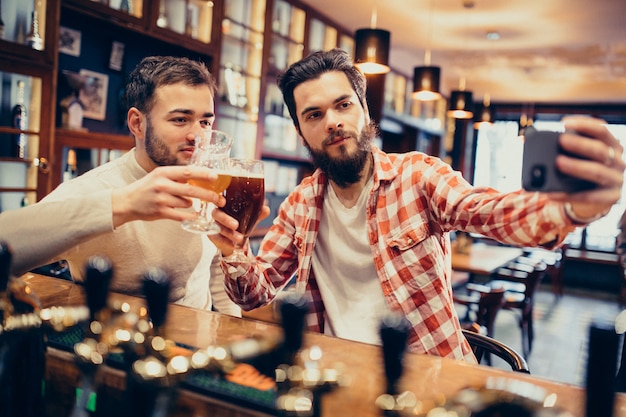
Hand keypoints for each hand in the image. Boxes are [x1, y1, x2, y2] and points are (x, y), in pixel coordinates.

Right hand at [111, 165, 225, 227]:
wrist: (126, 202)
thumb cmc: (146, 188)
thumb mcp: (159, 176)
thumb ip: (177, 176)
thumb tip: (201, 175)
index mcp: (163, 172)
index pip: (188, 171)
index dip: (204, 174)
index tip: (216, 176)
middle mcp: (162, 184)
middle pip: (192, 189)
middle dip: (209, 195)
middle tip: (220, 199)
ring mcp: (161, 199)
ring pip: (187, 203)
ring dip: (190, 204)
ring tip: (182, 202)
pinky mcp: (160, 212)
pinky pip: (181, 215)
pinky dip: (189, 216)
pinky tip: (194, 215)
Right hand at [208, 204, 271, 256]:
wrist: (237, 241)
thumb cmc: (243, 223)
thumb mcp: (252, 218)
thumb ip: (259, 213)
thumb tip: (266, 209)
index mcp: (225, 205)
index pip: (219, 200)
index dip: (219, 200)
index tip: (224, 202)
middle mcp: (217, 214)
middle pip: (216, 214)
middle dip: (225, 219)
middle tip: (236, 225)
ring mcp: (214, 225)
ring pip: (218, 228)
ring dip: (229, 233)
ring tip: (240, 238)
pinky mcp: (213, 236)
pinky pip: (217, 238)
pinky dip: (225, 242)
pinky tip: (233, 245)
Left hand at [550, 116, 624, 219]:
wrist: (588, 198)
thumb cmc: (577, 171)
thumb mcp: (572, 156)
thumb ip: (558, 146)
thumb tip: (528, 137)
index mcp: (611, 145)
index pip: (601, 130)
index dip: (584, 125)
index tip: (564, 123)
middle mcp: (617, 161)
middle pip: (601, 150)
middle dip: (580, 144)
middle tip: (561, 140)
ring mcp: (616, 179)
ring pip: (597, 172)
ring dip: (577, 166)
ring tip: (558, 162)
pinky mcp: (610, 197)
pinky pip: (588, 196)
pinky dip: (568, 195)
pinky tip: (551, 193)